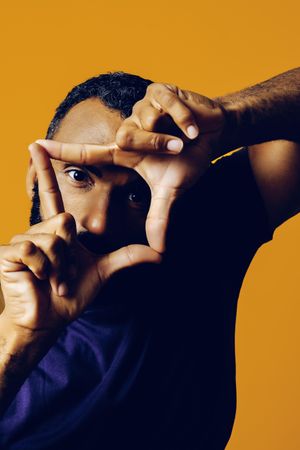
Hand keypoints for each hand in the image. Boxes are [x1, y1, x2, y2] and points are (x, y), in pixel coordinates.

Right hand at [0, 144, 160, 336]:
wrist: (46, 321)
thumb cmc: (69, 296)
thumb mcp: (102, 272)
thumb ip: (127, 257)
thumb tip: (159, 253)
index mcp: (56, 229)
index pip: (52, 194)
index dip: (44, 169)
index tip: (36, 144)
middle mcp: (38, 229)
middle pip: (64, 223)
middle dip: (71, 255)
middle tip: (65, 275)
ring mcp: (20, 240)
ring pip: (52, 239)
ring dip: (59, 266)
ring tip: (52, 279)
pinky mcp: (8, 253)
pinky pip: (33, 250)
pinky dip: (43, 269)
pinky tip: (37, 279)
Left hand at [36, 83, 225, 252]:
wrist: (213, 133)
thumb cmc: (188, 158)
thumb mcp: (171, 190)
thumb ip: (159, 216)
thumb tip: (159, 250)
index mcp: (126, 152)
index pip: (88, 153)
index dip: (63, 151)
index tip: (35, 147)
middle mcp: (128, 129)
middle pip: (126, 138)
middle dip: (156, 146)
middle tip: (178, 149)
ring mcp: (142, 107)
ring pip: (146, 121)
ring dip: (172, 134)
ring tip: (186, 136)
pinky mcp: (158, 91)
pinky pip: (166, 105)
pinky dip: (185, 119)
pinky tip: (193, 126)